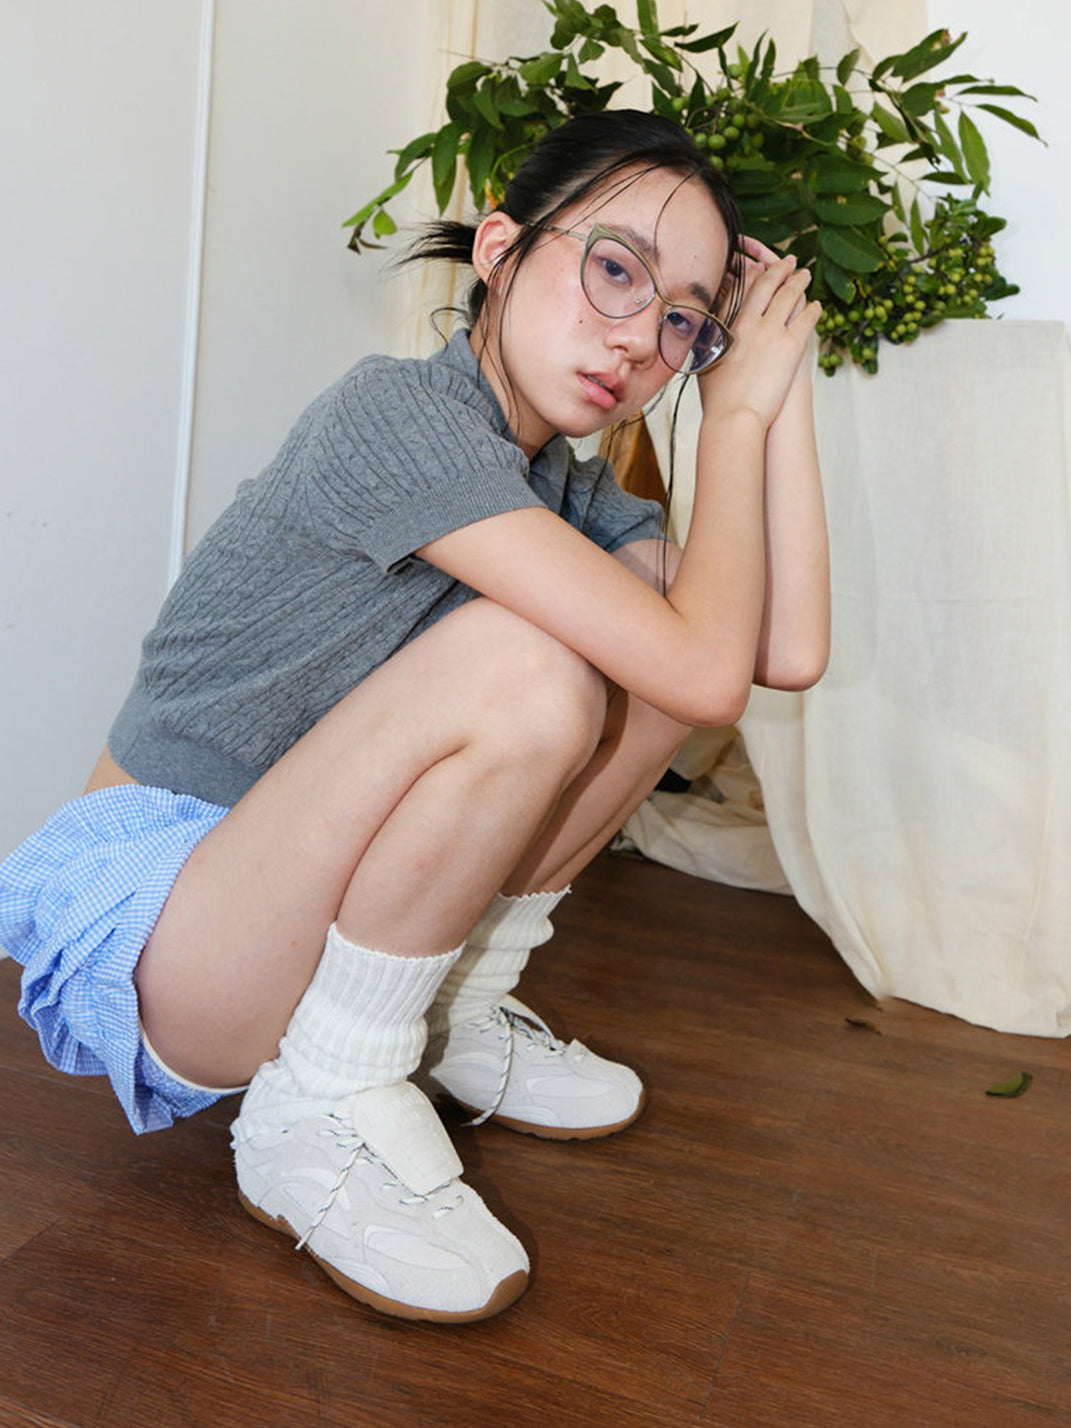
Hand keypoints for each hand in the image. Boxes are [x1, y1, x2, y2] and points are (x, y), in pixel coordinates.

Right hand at [702, 243, 820, 427]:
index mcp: (728, 325)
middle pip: (767, 285)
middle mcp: (749, 322)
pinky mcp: (791, 345)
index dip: (754, 273)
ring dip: (799, 283)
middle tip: (788, 261)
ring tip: (805, 276)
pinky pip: (806, 319)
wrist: (735, 416)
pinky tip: (817, 306)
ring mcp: (772, 331)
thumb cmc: (718, 398)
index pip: (742, 288)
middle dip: (779, 269)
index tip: (760, 266)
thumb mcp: (706, 364)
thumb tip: (707, 339)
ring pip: (789, 296)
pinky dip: (812, 309)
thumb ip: (710, 344)